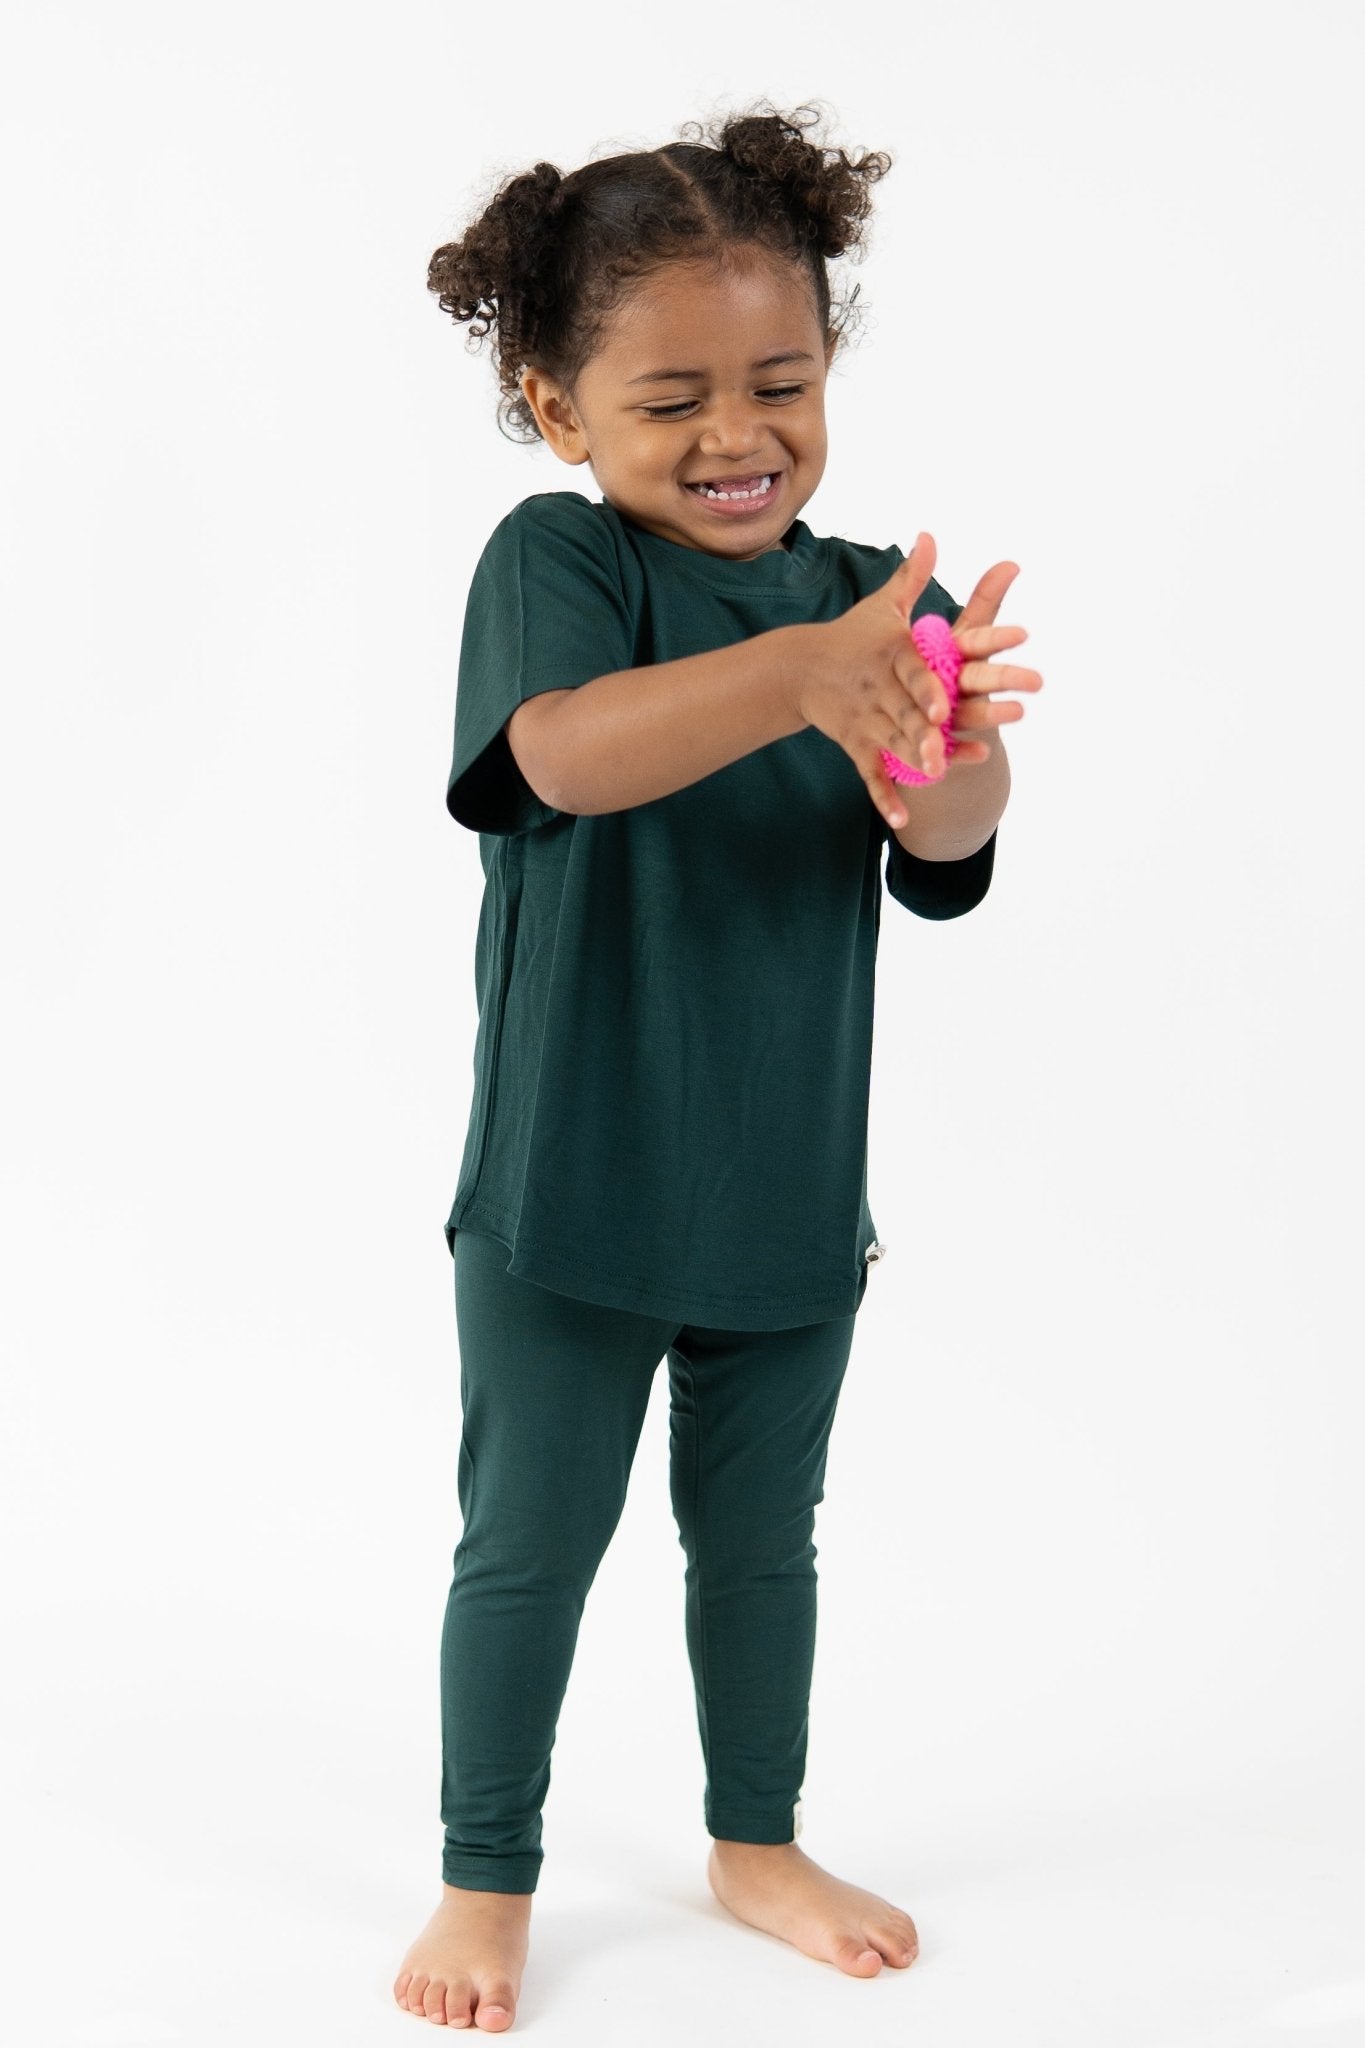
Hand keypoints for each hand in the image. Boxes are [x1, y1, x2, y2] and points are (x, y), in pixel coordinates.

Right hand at [795, 532, 1042, 830]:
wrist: (801, 667)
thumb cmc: (855, 635)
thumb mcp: (882, 606)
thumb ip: (912, 577)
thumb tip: (929, 536)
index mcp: (890, 654)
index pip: (912, 672)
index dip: (929, 687)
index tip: (946, 701)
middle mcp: (877, 689)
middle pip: (907, 714)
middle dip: (930, 732)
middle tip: (954, 749)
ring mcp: (865, 720)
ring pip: (892, 743)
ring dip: (912, 761)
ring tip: (936, 776)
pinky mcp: (856, 743)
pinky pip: (870, 773)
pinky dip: (884, 796)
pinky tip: (902, 820)